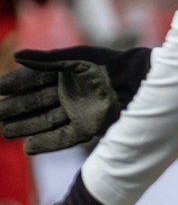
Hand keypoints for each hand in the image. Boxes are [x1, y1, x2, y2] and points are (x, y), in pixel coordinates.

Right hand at [0, 46, 152, 153]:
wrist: (136, 82)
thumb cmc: (108, 64)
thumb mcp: (75, 58)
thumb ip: (46, 60)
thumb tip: (16, 56)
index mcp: (67, 74)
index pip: (34, 80)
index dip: (16, 84)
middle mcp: (71, 94)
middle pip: (37, 102)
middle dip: (17, 108)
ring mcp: (80, 111)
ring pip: (47, 121)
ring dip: (27, 127)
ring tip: (6, 131)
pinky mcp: (89, 127)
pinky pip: (64, 138)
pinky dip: (47, 143)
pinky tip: (28, 148)